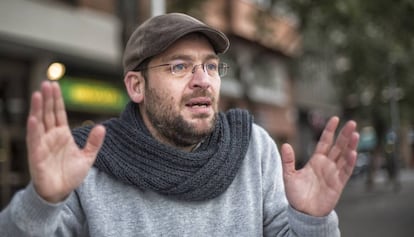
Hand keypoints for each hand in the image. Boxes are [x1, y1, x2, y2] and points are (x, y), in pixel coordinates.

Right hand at [26, 81, 105, 202]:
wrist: (60, 192)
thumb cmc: (70, 175)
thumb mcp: (87, 157)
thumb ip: (94, 142)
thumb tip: (102, 127)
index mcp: (62, 135)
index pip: (58, 113)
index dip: (57, 99)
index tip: (55, 85)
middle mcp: (51, 137)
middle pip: (48, 113)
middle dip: (48, 98)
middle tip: (47, 82)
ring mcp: (42, 145)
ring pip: (39, 123)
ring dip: (38, 109)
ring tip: (38, 94)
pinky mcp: (36, 155)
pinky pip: (34, 140)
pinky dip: (34, 129)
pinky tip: (34, 118)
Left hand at [281, 116, 358, 216]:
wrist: (303, 213)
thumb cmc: (296, 195)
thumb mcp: (288, 175)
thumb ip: (288, 160)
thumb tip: (285, 144)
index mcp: (316, 160)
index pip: (325, 142)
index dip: (330, 130)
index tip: (335, 119)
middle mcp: (327, 165)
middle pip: (338, 146)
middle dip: (345, 135)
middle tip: (351, 123)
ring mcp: (334, 174)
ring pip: (345, 156)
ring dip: (351, 146)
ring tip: (355, 134)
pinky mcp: (339, 184)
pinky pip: (346, 171)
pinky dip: (350, 162)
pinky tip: (353, 152)